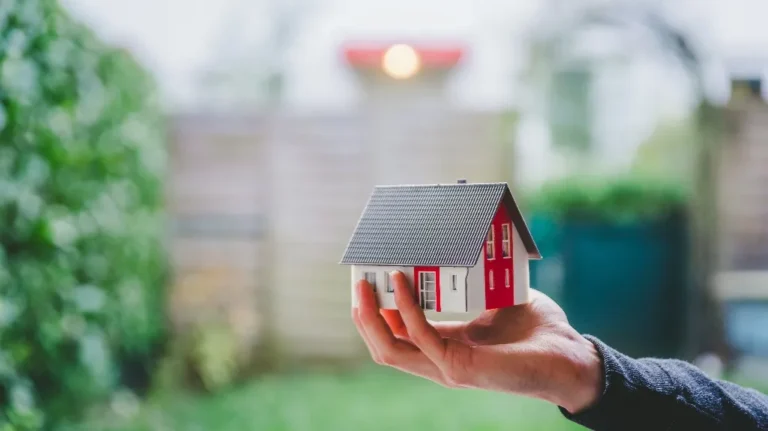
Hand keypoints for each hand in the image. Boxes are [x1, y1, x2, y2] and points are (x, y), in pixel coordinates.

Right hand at [351, 271, 603, 413]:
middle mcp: (440, 360)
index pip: (396, 334)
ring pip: (389, 348)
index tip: (368, 278)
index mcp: (445, 346)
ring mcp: (446, 368)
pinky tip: (401, 279)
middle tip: (357, 280)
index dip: (376, 311)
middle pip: (382, 344)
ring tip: (364, 283)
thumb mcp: (497, 301)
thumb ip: (474, 285)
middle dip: (362, 314)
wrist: (571, 358)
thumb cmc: (538, 331)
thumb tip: (462, 246)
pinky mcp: (459, 367)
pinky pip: (420, 334)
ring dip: (371, 315)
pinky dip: (405, 307)